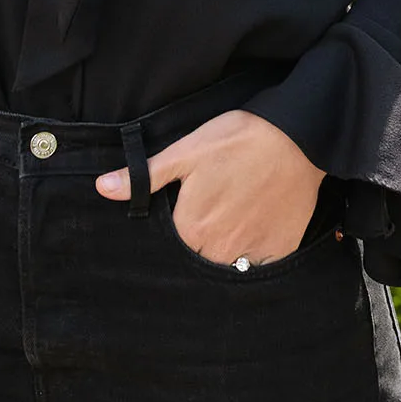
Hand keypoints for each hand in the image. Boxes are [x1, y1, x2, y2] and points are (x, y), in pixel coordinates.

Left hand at [95, 109, 324, 265]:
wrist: (298, 139)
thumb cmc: (238, 140)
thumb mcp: (186, 150)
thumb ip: (145, 176)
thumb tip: (102, 188)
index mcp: (191, 228)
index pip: (168, 247)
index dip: (172, 230)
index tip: (181, 212)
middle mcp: (218, 251)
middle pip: (197, 258)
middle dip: (197, 242)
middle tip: (210, 210)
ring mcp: (251, 254)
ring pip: (227, 263)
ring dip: (224, 249)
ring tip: (232, 216)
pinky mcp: (279, 252)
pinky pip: (257, 263)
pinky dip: (253, 251)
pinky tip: (254, 222)